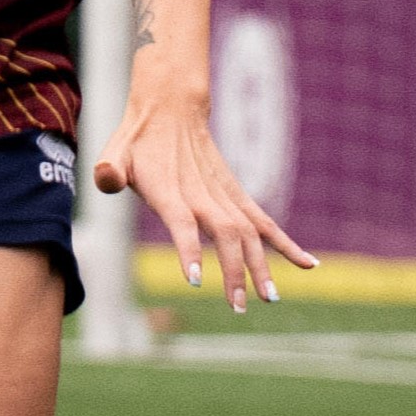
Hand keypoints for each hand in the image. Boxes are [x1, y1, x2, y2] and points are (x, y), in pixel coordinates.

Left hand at [97, 82, 297, 314]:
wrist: (172, 110)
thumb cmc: (138, 140)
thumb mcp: (115, 150)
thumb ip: (110, 168)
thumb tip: (106, 177)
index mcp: (170, 189)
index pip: (182, 223)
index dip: (188, 250)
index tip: (195, 280)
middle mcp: (203, 194)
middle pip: (225, 235)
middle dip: (235, 271)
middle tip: (238, 305)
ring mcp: (225, 195)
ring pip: (250, 233)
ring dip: (262, 266)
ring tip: (271, 298)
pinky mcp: (237, 196)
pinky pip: (265, 224)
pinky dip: (286, 244)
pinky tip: (308, 265)